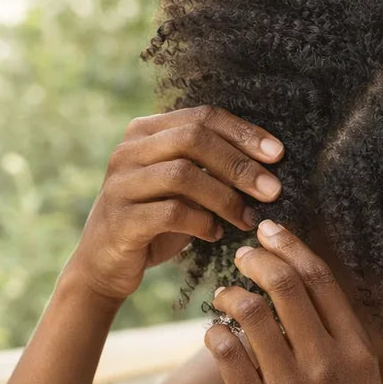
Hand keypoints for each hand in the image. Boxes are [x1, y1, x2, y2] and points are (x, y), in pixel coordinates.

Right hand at [66, 105, 284, 302]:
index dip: (244, 133)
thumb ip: (208, 170)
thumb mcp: (181, 191)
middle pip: (194, 138)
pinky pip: (171, 213)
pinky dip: (201, 223)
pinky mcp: (121, 219)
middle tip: (272, 190)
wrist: (104, 266)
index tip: (278, 154)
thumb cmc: (153, 225)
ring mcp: (121, 184)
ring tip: (247, 218)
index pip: (202, 117)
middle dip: (239, 164)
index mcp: (145, 132)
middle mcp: (128, 150)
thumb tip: (267, 164)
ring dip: (225, 197)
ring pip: (183, 174)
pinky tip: (215, 235)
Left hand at [205, 220, 382, 383]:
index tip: (271, 232)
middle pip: (286, 285)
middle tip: (239, 253)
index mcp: (356, 353)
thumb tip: (315, 300)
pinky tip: (212, 333)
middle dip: (257, 257)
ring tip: (221, 298)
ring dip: (229, 295)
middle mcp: (327, 364)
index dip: (292, 247)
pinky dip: (215, 334)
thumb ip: (344, 346)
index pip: (322, 280)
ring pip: (251, 314)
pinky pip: (228, 356)